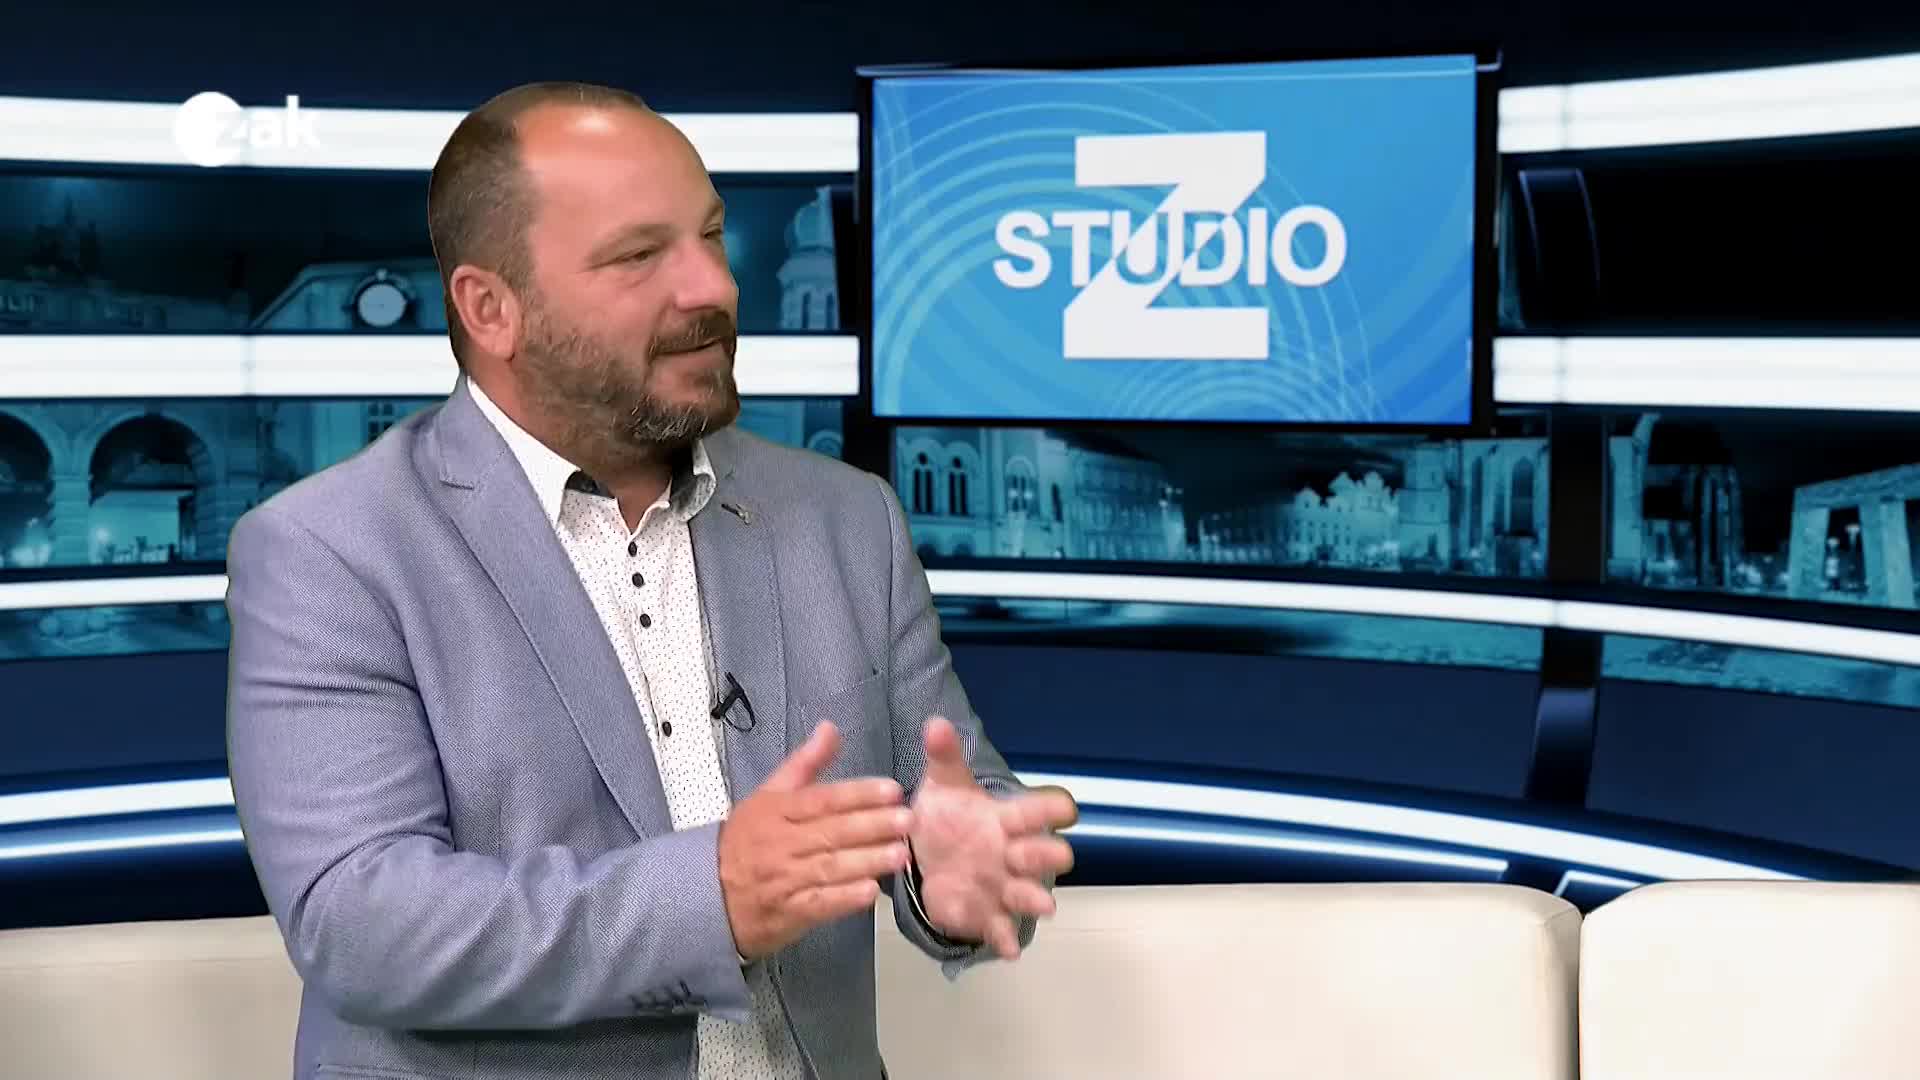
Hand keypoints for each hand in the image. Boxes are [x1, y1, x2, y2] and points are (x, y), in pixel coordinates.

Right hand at [719, 722, 912, 959]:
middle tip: (908, 820)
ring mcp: (784, 879)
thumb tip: (831, 728)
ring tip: (901, 854)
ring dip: (866, 861)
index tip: (892, 790)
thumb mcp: (768, 794)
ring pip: (828, 867)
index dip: (858, 794)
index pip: (822, 799)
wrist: (708, 893)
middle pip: (830, 832)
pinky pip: (817, 905)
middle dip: (871, 826)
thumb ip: (805, 764)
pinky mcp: (788, 912)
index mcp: (778, 810)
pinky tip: (871, 892)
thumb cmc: (747, 838)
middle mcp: (782, 843)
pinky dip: (843, 899)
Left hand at [909, 716, 1077, 958]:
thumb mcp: (942, 785)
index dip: (1054, 810)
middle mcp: (1013, 853)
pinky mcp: (985, 915)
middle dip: (1045, 855)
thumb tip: (935, 723)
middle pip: (1046, 854)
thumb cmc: (947, 817)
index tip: (1064, 810)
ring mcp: (1002, 887)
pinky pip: (1001, 930)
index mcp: (1007, 819)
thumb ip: (943, 755)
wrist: (923, 857)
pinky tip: (1007, 951)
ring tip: (1044, 908)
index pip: (1041, 810)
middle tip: (1029, 854)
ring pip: (1030, 895)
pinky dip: (1006, 940)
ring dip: (1037, 900)